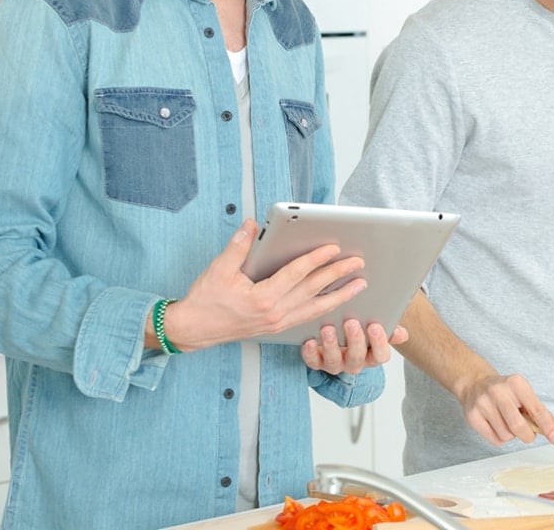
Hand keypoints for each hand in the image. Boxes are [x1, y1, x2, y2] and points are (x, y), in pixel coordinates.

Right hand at [162, 219, 371, 350]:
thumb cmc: (206, 300)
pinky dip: (324, 308)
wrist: (194, 330)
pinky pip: (307, 317)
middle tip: (358, 262)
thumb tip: (252, 224)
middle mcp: (274, 313)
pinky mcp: (277, 328)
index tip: (334, 248)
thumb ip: (238, 246)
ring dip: (340, 295)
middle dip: (338, 275)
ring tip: (359, 284)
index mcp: (262, 298)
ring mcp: (277, 323)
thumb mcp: (219, 269)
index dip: (317, 259)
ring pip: (316, 308)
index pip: (296, 274)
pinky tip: (336, 301)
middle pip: (313, 290)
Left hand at [300, 320, 409, 374]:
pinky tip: (309, 341)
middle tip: (351, 322)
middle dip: (354, 340)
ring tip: (328, 328)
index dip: (379, 343)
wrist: (338, 329)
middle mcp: (355, 363)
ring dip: (331, 345)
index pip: (381, 355)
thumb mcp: (375, 325)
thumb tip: (401, 334)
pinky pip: (313, 362)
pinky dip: (309, 353)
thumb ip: (388, 328)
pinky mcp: (317, 362)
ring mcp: (335, 364)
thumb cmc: (360, 326)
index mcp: (372, 355)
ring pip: (334, 362)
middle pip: (357, 358)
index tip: (375, 326)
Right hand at [457, 372, 553, 447]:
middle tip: (528, 434)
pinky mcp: (473, 416)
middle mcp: (498, 391)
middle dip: (527, 435)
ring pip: (506, 435)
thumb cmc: (506, 392)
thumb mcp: (525, 395)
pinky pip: (495, 440)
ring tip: (506, 422)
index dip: (547, 425)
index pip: (536, 408)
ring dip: (511, 435)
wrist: (475, 383)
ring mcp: (483, 403)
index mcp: (516, 383)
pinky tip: (496, 425)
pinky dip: (500, 438)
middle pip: (518, 426)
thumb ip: (541, 412)